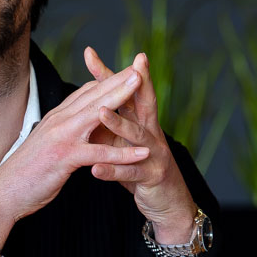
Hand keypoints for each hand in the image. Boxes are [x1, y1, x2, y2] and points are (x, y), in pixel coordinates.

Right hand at [0, 62, 151, 250]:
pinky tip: (143, 152)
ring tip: (143, 85)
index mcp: (56, 119)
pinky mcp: (64, 157)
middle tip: (140, 65)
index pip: (85, 92)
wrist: (2, 194)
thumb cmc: (24, 174)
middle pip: (94, 94)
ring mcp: (62, 137)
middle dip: (118, 79)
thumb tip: (73, 126)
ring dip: (121, 97)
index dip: (107, 81)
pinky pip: (99, 152)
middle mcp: (59, 121)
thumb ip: (60, 132)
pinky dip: (122, 152)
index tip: (126, 72)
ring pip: (97, 112)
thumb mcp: (45, 145)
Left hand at [84, 46, 196, 243]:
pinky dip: (113, 171)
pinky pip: (130, 173)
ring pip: (136, 136)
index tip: (89, 53)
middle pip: (143, 102)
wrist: (167, 203)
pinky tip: (95, 170)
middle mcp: (152, 132)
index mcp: (142, 121)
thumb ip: (114, 126)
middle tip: (125, 64)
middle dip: (134, 82)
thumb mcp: (128, 144)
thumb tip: (93, 104)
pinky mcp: (152, 177)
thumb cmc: (143, 169)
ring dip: (118, 123)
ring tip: (100, 112)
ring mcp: (154, 153)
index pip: (124, 92)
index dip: (109, 73)